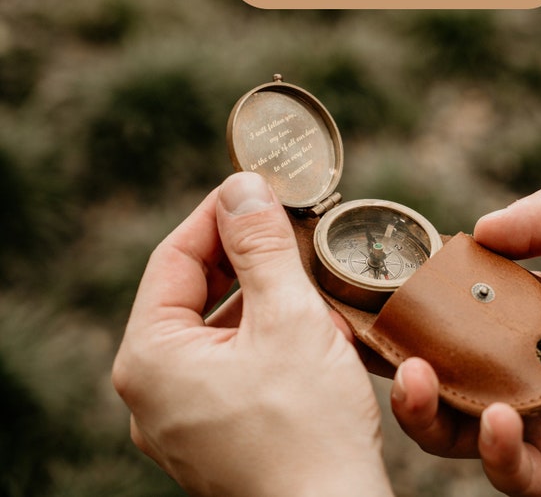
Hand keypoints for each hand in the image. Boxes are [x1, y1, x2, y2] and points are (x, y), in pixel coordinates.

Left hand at [112, 172, 391, 496]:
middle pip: (194, 294)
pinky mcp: (216, 433)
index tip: (260, 187)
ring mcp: (182, 418)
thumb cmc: (311, 429)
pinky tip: (308, 326)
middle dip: (247, 256)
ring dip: (263, 297)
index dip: (219, 213)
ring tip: (309, 276)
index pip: (175, 257)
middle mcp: (153, 392)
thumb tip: (243, 186)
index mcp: (150, 359)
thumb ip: (262, 247)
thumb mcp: (289, 319)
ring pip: (218, 330)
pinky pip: (232, 364)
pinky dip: (267, 336)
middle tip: (291, 226)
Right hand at [390, 187, 540, 495]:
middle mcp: (519, 372)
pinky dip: (495, 449)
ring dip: (424, 408)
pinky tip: (504, 417)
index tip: (373, 290)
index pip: (454, 311)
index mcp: (527, 319)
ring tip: (418, 379)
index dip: (412, 303)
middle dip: (397, 359)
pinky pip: (508, 470)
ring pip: (455, 427)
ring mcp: (535, 424)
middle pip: (441, 373)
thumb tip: (479, 226)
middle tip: (368, 342)